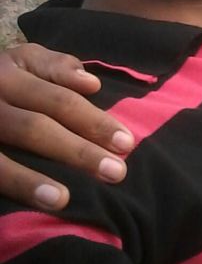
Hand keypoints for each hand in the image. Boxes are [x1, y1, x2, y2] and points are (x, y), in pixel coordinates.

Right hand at [0, 44, 133, 209]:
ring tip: (64, 199)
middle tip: (117, 173)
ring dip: (31, 180)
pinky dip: (8, 185)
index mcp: (10, 71)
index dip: (93, 122)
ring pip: (0, 158)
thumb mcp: (23, 60)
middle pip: (36, 128)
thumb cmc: (0, 77)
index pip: (59, 100)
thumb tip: (91, 84)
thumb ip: (56, 67)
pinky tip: (28, 202)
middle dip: (78, 152)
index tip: (126, 143)